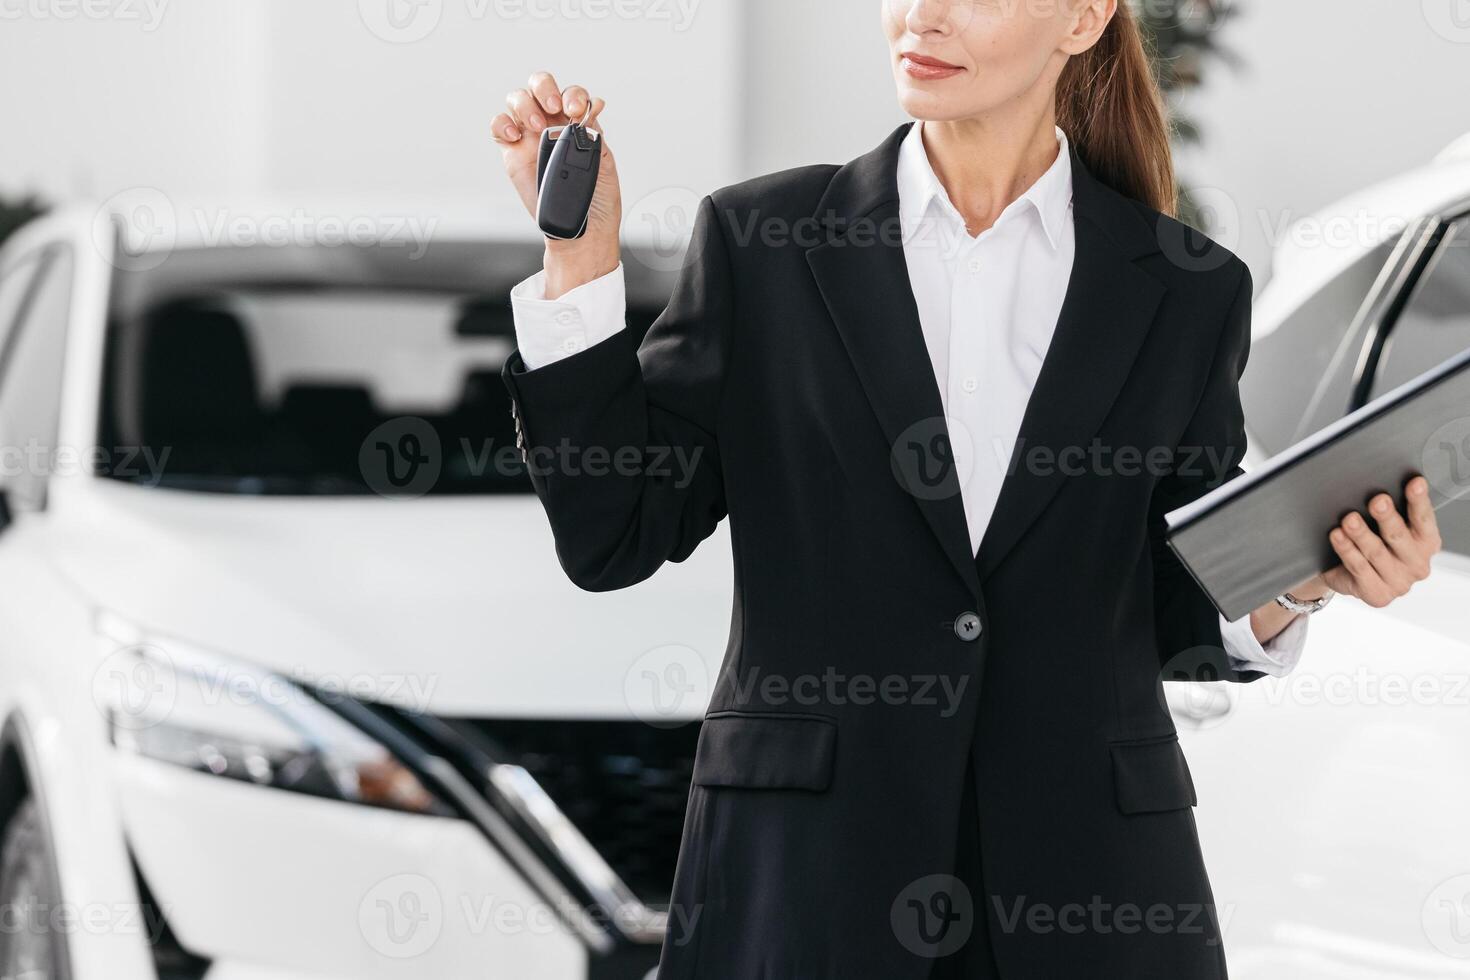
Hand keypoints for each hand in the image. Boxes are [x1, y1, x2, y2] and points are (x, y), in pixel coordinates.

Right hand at [492, 72, 621, 297]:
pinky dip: (502, 124)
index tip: (577, 110)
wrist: (580, 228)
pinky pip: (499, 126)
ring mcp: (530, 136)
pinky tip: (515, 136)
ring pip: (519, 100)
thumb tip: (591, 109)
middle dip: (545, 88)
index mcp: (577, 123)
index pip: (572, 94)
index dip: (574, 95)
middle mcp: (552, 124)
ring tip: (537, 127)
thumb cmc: (596, 199)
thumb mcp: (604, 164)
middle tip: (553, 107)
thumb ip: (594, 136)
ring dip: (526, 105)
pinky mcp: (512, 152)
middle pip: (540, 86)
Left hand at [1309, 476, 1442, 607]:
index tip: (1415, 483)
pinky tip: (1337, 536)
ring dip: (1361, 534)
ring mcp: (1399, 582)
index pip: (1424, 520)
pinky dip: (1347, 550)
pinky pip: (1359, 568)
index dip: (1419, 501)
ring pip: (1376, 553)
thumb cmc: (1372, 543)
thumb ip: (1389, 510)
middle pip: (1399, 536)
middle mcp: (1417, 564)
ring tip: (1349, 519)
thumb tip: (1377, 484)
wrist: (1348, 575)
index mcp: (1426, 543)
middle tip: (1377, 501)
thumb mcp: (1384, 527)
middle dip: (1388, 517)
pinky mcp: (1378, 595)